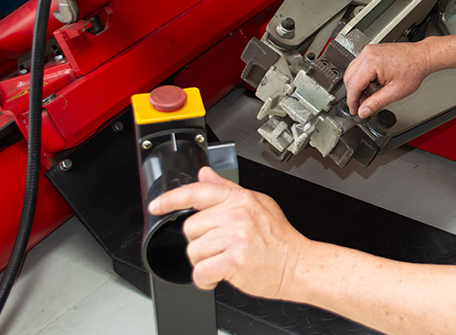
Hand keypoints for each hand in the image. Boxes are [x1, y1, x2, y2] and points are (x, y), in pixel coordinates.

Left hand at [148, 167, 304, 297]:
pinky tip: (218, 276)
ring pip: (194, 251)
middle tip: (220, 247)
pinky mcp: (234, 259)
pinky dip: (205, 279)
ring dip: (204, 262)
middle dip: (200, 242)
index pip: (198, 192)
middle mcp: (237, 214)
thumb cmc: (279, 239)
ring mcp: (236, 236)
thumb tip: (205, 174)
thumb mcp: (257, 204)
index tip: (157, 205)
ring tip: (223, 261)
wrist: (298, 263)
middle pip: (191, 228)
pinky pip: (201, 271)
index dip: (171, 198)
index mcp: (241, 199)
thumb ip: (227, 189)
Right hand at [344, 41, 433, 118]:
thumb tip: (363, 111)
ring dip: (358, 86)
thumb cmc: (413, 69)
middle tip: (362, 106)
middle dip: (354, 94)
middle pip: (349, 78)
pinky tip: (373, 86)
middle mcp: (367, 53)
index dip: (352, 101)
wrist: (422, 56)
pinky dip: (362, 78)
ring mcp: (369, 50)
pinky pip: (359, 66)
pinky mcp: (371, 51)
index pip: (353, 85)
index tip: (354, 110)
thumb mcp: (395, 91)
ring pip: (352, 72)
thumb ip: (376, 103)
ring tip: (370, 96)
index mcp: (372, 62)